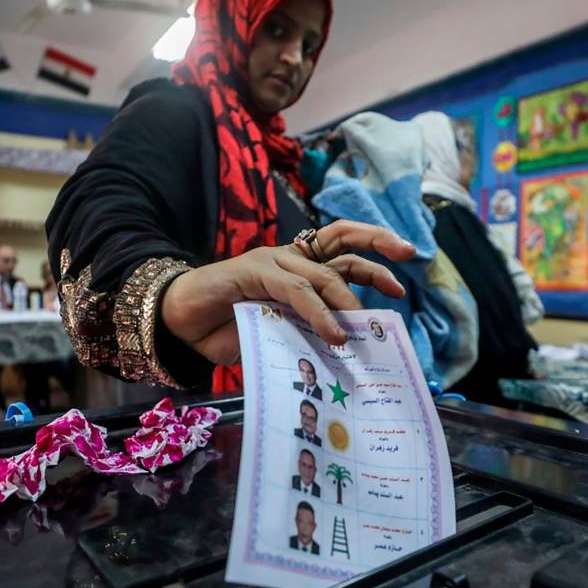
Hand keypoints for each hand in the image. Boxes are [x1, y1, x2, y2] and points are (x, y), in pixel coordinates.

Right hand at [161, 221, 415, 364]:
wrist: (179, 323)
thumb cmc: (227, 329)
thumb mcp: (279, 333)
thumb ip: (308, 332)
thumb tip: (347, 349)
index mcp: (299, 267)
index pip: (344, 247)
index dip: (375, 248)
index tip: (405, 265)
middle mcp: (290, 257)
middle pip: (343, 238)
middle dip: (378, 245)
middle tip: (407, 261)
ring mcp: (273, 260)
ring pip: (325, 272)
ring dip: (349, 301)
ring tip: (362, 328)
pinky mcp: (255, 271)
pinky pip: (298, 290)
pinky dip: (320, 312)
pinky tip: (334, 334)